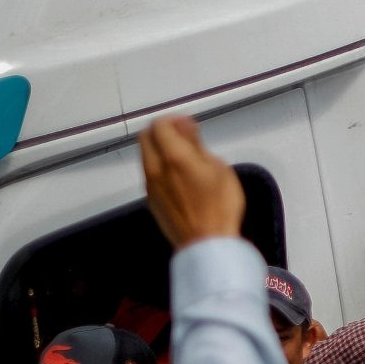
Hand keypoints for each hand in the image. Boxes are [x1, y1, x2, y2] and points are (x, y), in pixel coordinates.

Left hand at [140, 116, 245, 248]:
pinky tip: (179, 175)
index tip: (189, 125)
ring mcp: (150, 185)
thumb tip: (185, 128)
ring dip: (160, 148)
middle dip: (162, 131)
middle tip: (184, 136)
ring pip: (146, 155)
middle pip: (145, 137)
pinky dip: (159, 165)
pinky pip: (149, 173)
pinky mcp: (151, 199)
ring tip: (184, 156)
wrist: (206, 243)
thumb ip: (196, 145)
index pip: (160, 125)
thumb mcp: (218, 168)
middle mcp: (156, 169)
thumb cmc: (219, 207)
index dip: (174, 120)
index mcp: (174, 156)